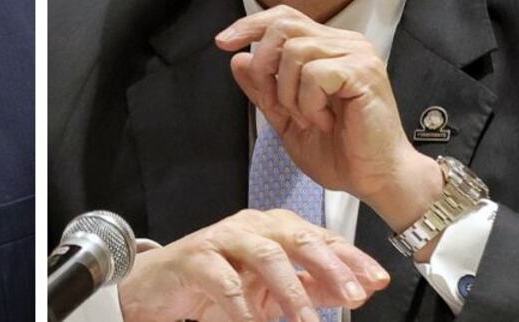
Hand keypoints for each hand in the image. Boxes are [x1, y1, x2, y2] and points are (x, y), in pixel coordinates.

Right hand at [118, 209, 388, 321]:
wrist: (158, 288)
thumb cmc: (215, 285)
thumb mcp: (271, 292)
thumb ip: (311, 288)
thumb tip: (356, 290)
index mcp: (273, 230)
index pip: (320, 237)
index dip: (350, 258)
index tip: (376, 281)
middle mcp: (251, 227)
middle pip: (296, 236)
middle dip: (329, 265)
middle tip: (351, 294)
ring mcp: (222, 239)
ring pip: (265, 254)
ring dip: (291, 290)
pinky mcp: (195, 258)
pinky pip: (225, 280)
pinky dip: (245, 306)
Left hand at [216, 6, 443, 230]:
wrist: (373, 179)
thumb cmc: (338, 150)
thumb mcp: (285, 117)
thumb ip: (262, 88)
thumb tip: (237, 58)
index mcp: (328, 48)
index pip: (283, 18)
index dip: (250, 26)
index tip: (222, 43)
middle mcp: (345, 43)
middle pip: (284, 26)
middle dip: (264, 65)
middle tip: (274, 103)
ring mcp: (358, 55)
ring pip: (295, 51)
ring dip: (288, 92)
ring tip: (307, 118)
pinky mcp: (364, 72)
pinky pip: (315, 73)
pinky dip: (308, 102)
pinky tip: (325, 120)